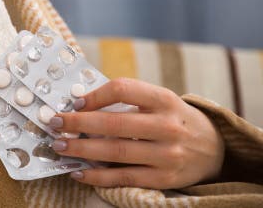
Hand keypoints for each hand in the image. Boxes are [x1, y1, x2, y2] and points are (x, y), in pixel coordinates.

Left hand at [50, 78, 224, 188]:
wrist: (214, 148)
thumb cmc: (173, 119)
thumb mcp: (159, 101)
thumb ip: (127, 100)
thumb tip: (79, 104)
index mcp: (164, 99)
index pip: (123, 89)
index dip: (95, 95)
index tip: (74, 102)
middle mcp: (167, 126)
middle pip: (115, 124)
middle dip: (78, 124)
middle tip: (54, 122)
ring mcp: (167, 154)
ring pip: (116, 152)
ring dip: (83, 150)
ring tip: (60, 146)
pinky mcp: (165, 179)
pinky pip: (125, 177)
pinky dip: (98, 176)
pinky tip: (79, 172)